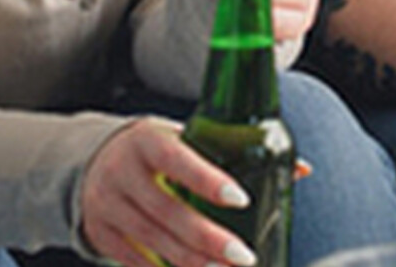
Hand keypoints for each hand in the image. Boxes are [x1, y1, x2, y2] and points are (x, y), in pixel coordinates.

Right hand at [79, 118, 258, 266]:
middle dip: (209, 239)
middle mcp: (121, 170)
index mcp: (147, 140)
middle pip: (168, 211)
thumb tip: (301, 170)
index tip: (241, 199)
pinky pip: (133, 260)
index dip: (208, 181)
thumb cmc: (156, 151)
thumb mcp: (184, 140)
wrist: (94, 160)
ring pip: (153, 241)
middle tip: (244, 257)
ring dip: (192, 262)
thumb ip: (234, 155)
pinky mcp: (99, 232)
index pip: (178, 159)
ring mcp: (106, 204)